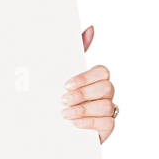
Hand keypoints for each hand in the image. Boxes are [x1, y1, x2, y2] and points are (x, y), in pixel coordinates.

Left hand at [61, 25, 116, 143]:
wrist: (50, 130)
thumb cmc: (60, 99)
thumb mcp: (61, 75)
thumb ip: (77, 52)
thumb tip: (90, 28)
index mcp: (95, 79)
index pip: (102, 71)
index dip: (85, 78)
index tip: (66, 84)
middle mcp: (104, 93)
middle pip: (106, 87)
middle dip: (83, 93)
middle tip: (63, 99)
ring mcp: (108, 110)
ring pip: (106, 105)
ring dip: (83, 109)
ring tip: (65, 113)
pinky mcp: (107, 127)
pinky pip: (107, 123)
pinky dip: (89, 122)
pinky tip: (74, 123)